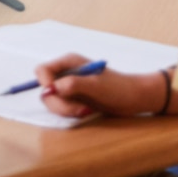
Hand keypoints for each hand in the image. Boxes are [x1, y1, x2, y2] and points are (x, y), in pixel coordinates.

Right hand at [32, 54, 170, 119]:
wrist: (134, 98)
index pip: (42, 70)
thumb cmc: (118, 88)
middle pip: (46, 90)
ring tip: (85, 111)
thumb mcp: (96, 86)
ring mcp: (69, 87)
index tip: (55, 94)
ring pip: (52, 102)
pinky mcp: (74, 99)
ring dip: (66, 110)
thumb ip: (73, 85)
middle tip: (78, 110)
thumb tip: (51, 89)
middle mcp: (67, 73)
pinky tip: (87, 111)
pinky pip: (62, 109)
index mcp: (69, 63)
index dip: (44, 83)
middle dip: (58, 103)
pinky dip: (71, 114)